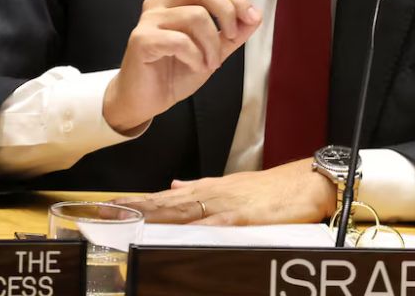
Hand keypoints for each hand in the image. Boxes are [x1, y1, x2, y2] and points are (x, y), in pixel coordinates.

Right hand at [103, 0, 261, 132]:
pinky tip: (196, 67)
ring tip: (211, 64)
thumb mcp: (212, 51)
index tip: (252, 18)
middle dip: (227, 10)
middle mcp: (159, 4)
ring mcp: (148, 20)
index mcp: (175, 0)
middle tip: (234, 37)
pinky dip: (196, 56)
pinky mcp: (141, 40)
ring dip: (212, 44)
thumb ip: (233, 34)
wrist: (144, 101)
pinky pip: (179, 40)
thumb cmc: (174, 73)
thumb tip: (256, 16)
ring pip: (195, 16)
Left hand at [111, 160, 336, 225]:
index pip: (165, 196)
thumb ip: (200, 187)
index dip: (138, 201)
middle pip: (167, 203)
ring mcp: (226, 204)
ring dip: (155, 215)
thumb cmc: (273, 190)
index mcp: (208, 189)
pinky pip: (215, 224)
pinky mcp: (243, 217)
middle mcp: (212, 194)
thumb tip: (174, 186)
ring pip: (184, 211)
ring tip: (129, 219)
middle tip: (107, 211)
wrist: (306, 182)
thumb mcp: (232, 185)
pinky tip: (178, 233)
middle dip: (137, 207)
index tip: (111, 205)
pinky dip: (195, 228)